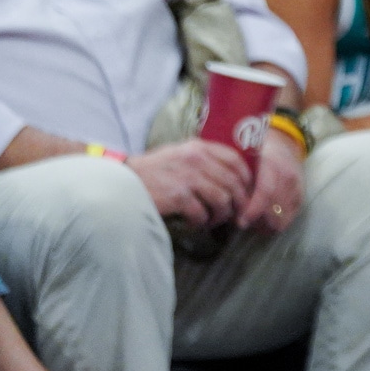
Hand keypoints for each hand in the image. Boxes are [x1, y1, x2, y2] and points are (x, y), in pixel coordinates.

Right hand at [129, 139, 251, 228]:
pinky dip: (202, 221)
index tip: (246, 191)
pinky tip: (195, 223)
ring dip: (221, 214)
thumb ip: (202, 158)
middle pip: (233, 182)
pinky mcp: (178, 196)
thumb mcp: (179, 153)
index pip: (235, 159)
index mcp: (199, 147)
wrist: (123, 181)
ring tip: (213, 220)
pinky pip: (202, 213)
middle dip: (238, 201)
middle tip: (235, 213)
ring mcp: (188, 177)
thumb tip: (228, 173)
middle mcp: (197, 159)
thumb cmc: (152, 170)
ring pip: (222, 199)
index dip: (246, 178)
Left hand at [235, 130, 304, 233]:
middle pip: (275, 210)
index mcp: (272, 164)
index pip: (266, 192)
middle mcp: (288, 176)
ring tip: (252, 222)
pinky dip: (277, 223)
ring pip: (283, 218)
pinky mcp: (301, 195)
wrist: (284, 143)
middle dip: (257, 222)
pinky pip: (290, 217)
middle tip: (243, 222)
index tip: (241, 221)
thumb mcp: (246, 158)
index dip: (253, 210)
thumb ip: (238, 178)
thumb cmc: (258, 151)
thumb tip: (227, 202)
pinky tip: (264, 221)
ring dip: (266, 225)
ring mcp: (297, 187)